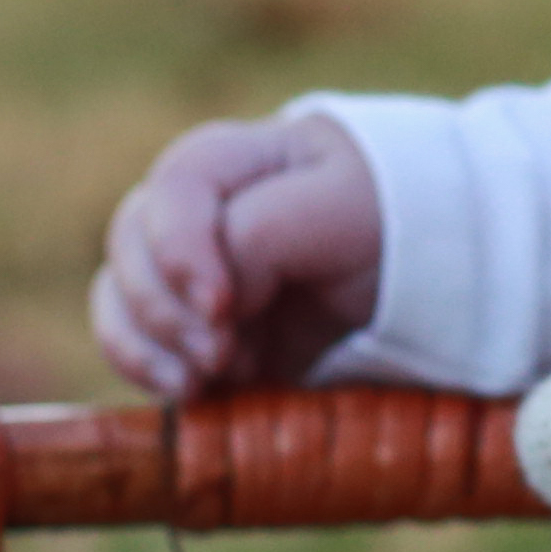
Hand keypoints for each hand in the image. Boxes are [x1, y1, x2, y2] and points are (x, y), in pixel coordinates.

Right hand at [88, 114, 386, 400]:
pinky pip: (129, 340)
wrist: (433, 278)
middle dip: (165, 307)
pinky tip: (193, 392)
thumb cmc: (394, 222)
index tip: (224, 306)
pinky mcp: (192, 324)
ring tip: (211, 378)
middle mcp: (197, 209)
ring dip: (149, 342)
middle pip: (130, 240)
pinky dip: (145, 368)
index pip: (174, 187)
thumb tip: (208, 298)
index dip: (181, 249)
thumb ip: (263, 233)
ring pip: (117, 291)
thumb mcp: (343, 208)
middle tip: (223, 355)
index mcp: (235, 158)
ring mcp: (187, 267)